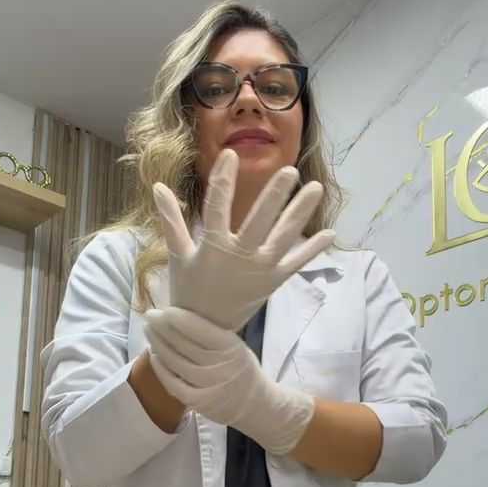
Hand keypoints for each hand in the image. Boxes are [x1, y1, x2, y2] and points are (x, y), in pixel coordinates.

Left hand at [143, 306, 314, 454]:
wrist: (254, 404)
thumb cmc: (241, 368)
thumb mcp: (236, 346)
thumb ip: (213, 334)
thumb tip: (179, 316)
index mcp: (231, 348)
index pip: (200, 330)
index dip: (179, 318)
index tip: (164, 309)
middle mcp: (219, 366)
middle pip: (183, 344)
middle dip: (162, 327)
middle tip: (150, 315)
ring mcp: (207, 386)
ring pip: (175, 361)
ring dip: (158, 344)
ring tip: (149, 331)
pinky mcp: (197, 401)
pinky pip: (173, 383)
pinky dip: (160, 369)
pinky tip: (154, 356)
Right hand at [152, 149, 334, 330]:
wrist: (203, 332)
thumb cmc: (188, 291)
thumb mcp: (178, 255)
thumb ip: (172, 220)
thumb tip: (157, 186)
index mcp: (213, 247)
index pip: (217, 205)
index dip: (224, 178)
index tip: (231, 154)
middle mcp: (239, 257)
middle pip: (260, 220)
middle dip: (275, 195)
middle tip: (290, 171)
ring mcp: (260, 270)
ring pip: (284, 237)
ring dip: (301, 212)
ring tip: (316, 188)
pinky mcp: (273, 283)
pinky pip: (296, 263)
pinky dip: (313, 249)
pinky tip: (330, 232)